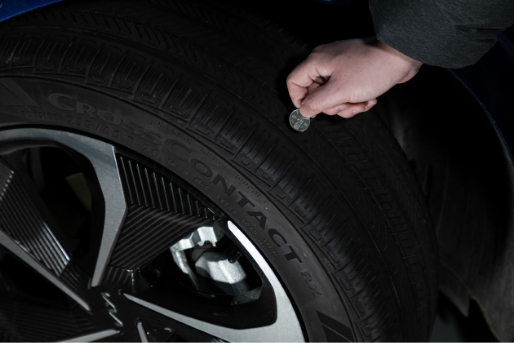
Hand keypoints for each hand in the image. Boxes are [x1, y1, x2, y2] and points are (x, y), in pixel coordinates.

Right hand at [286, 38, 422, 117]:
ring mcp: (340, 67)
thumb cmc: (373, 68)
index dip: (299, 100)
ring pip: (332, 96)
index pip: (294, 82)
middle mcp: (326, 63)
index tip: (311, 112)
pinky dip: (356, 100)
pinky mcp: (353, 73)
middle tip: (345, 104)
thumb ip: (316, 103)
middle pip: (315, 93)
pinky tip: (368, 100)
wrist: (401, 57)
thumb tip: (304, 111)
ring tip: (360, 102)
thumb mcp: (339, 92)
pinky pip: (346, 93)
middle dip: (332, 106)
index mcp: (317, 62)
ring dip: (346, 105)